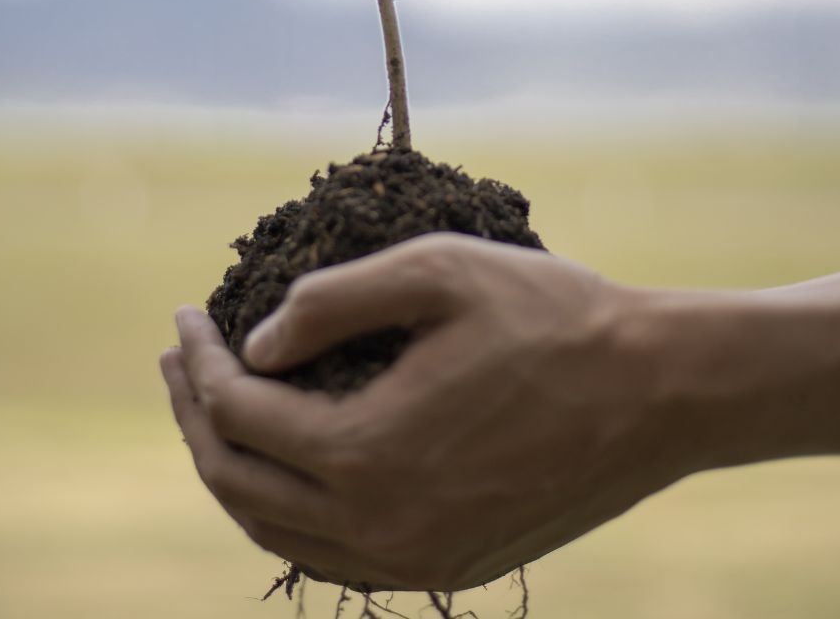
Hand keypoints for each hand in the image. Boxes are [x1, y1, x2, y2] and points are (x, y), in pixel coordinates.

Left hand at [160, 233, 707, 589]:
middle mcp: (380, 528)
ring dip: (233, 468)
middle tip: (179, 358)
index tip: (185, 313)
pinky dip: (287, 512)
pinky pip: (334, 556)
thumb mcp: (437, 271)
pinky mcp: (448, 567)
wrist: (660, 393)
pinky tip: (287, 466)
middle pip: (240, 483)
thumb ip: (329, 302)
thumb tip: (254, 344)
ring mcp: (415, 560)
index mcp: (367, 454)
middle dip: (194, 416)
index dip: (199, 360)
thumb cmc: (554, 317)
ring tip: (213, 409)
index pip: (239, 412)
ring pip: (279, 531)